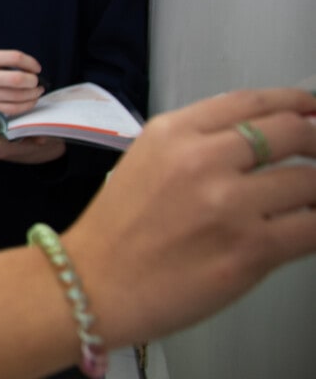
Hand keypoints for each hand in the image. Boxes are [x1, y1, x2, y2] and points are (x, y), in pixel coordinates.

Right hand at [0, 49, 44, 114]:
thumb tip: (16, 63)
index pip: (14, 57)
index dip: (30, 62)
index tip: (35, 67)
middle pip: (19, 78)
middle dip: (34, 81)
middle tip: (37, 81)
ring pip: (18, 97)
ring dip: (32, 95)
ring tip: (36, 92)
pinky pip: (9, 110)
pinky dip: (23, 107)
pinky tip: (26, 103)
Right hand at [61, 88, 315, 346]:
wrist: (93, 284)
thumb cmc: (116, 231)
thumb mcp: (146, 162)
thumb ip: (197, 144)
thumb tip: (259, 141)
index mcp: (172, 132)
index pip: (251, 101)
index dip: (295, 102)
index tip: (312, 109)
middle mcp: (201, 159)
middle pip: (290, 132)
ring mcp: (228, 204)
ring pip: (309, 181)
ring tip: (310, 199)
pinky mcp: (250, 249)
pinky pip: (312, 227)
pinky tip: (310, 225)